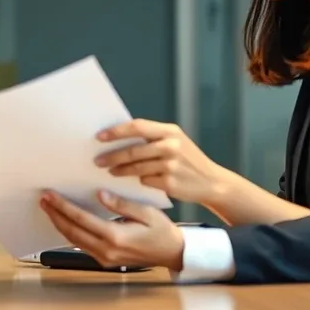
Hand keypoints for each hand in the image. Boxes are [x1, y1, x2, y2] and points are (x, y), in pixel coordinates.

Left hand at [40, 190, 183, 270]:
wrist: (172, 253)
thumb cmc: (162, 231)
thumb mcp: (146, 212)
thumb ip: (121, 204)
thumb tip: (100, 195)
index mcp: (116, 236)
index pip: (81, 220)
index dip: (63, 207)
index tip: (49, 196)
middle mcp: (107, 250)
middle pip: (72, 232)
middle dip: (55, 215)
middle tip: (43, 200)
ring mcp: (105, 258)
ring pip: (74, 241)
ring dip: (59, 224)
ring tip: (48, 209)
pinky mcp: (105, 260)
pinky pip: (82, 246)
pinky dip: (70, 233)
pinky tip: (64, 222)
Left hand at [95, 119, 227, 204]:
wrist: (212, 182)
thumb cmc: (187, 160)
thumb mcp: (175, 142)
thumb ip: (152, 138)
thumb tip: (117, 138)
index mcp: (170, 131)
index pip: (137, 126)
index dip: (116, 131)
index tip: (99, 136)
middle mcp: (171, 146)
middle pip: (133, 149)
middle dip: (112, 155)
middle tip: (97, 160)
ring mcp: (171, 165)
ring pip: (136, 167)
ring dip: (120, 170)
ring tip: (109, 171)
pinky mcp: (170, 183)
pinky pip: (145, 180)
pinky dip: (137, 181)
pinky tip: (130, 182)